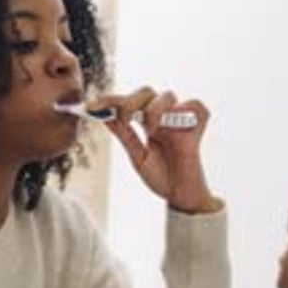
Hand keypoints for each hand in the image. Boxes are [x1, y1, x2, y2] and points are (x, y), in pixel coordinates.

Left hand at [87, 87, 222, 213]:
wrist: (179, 196)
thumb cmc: (161, 177)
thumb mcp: (137, 156)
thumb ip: (125, 135)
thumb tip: (105, 117)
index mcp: (147, 122)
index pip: (128, 102)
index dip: (109, 101)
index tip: (90, 106)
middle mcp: (163, 118)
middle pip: (146, 91)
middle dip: (130, 102)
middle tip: (125, 119)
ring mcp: (180, 121)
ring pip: (167, 95)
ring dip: (154, 110)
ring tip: (151, 132)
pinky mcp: (197, 128)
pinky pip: (197, 106)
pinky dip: (189, 110)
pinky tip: (179, 127)